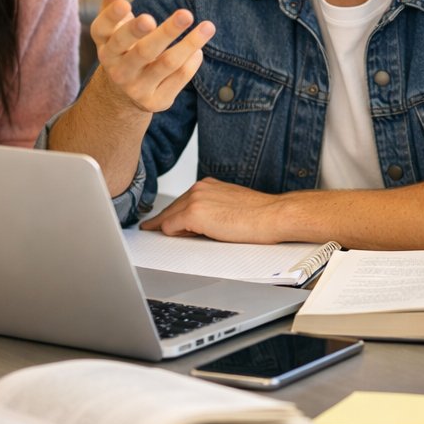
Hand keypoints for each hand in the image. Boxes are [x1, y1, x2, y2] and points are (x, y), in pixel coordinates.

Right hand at [91, 0, 214, 114]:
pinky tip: (199, 48)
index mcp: (104, 44)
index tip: (129, 3)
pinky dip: (191, 62)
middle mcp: (116, 67)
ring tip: (208, 26)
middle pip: (141, 50)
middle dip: (164, 33)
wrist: (122, 92)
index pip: (104, 30)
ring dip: (189, 45)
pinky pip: (177, 79)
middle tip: (185, 14)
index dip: (114, 17)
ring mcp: (135, 86)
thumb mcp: (113, 22)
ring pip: (165, 64)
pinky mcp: (154, 101)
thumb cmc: (122, 45)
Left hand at [139, 178, 292, 243]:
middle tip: (149, 228)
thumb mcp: (231, 206)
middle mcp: (200, 188)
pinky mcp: (194, 213)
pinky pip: (170, 227)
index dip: (170, 214)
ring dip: (167, 228)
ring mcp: (196, 199)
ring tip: (155, 233)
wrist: (273, 216)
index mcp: (209, 185)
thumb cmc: (260, 215)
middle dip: (162, 221)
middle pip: (171, 208)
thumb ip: (213, 209)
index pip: (182, 201)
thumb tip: (199, 223)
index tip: (158, 220)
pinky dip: (171, 234)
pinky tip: (175, 238)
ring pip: (168, 217)